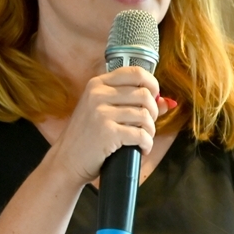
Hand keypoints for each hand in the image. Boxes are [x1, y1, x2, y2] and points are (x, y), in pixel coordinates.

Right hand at [47, 66, 169, 183]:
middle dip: (153, 112)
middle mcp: (98, 94)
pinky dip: (146, 144)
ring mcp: (101, 113)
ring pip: (145, 115)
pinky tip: (142, 149)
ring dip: (150, 130)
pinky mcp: (107, 132)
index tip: (154, 97)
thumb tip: (167, 102)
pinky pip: (140, 134)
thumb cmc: (86, 137)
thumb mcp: (103, 112)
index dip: (152, 84)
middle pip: (144, 94)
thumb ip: (132, 103)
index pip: (135, 73)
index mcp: (97, 84)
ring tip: (144, 138)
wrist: (67, 161)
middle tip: (147, 125)